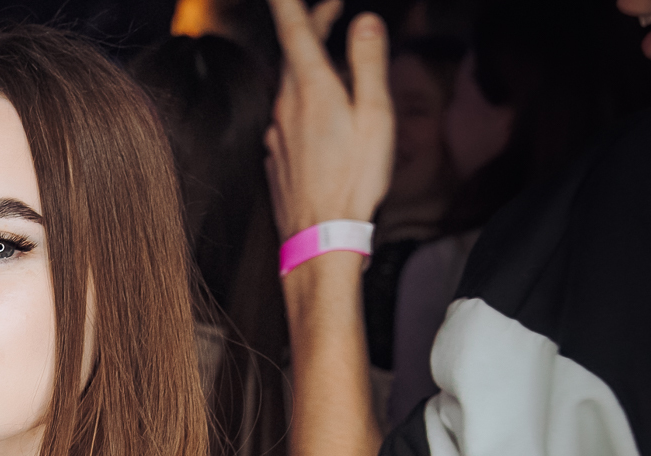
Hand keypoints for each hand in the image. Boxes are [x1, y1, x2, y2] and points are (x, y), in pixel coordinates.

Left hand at [264, 0, 393, 238]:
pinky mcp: (276, 155)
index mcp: (311, 88)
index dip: (287, 2)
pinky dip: (304, 100)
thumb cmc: (354, 180)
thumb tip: (365, 22)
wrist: (320, 237)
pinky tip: (322, 112)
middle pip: (294, 53)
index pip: (294, 28)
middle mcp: (285, 105)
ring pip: (291, 85)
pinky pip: (289, 116)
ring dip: (309, 63)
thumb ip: (368, 64)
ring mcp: (276, 132)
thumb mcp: (374, 116)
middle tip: (332, 8)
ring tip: (331, 55)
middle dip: (312, 24)